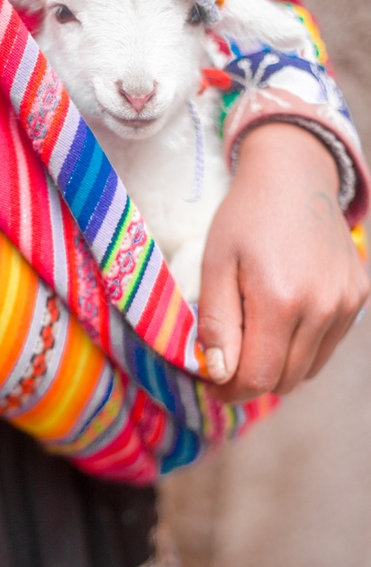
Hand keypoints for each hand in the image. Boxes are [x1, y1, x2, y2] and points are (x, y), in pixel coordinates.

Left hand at [198, 123, 368, 403]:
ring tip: (252, 337)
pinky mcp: (358, 298)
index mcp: (281, 300)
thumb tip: (221, 373)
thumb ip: (217, 323)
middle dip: (250, 381)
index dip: (230, 390)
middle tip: (226, 363)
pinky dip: (301, 348)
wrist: (295, 176)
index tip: (211, 383)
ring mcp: (346, 305)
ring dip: (277, 366)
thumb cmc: (245, 218)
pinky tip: (281, 320)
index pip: (258, 378)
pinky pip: (326, 347)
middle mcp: (322, 308)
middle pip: (284, 380)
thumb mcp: (216, 265)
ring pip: (307, 369)